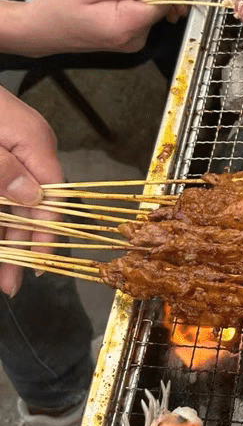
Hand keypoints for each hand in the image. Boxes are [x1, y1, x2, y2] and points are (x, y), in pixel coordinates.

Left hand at [0, 88, 62, 296]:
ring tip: (1, 268)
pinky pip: (2, 189)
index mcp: (35, 142)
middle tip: (9, 283)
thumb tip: (33, 200)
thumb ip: (3, 169)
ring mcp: (12, 149)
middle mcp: (29, 149)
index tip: (38, 266)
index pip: (54, 196)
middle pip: (32, 205)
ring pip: (13, 202)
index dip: (47, 234)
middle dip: (21, 244)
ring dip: (5, 235)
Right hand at [18, 0, 169, 56]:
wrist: (41, 30)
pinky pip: (141, 16)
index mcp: (126, 25)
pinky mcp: (130, 40)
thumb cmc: (58, 5)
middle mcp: (135, 38)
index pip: (164, 1)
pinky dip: (131, 3)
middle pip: (159, 5)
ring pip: (150, 9)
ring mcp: (133, 42)